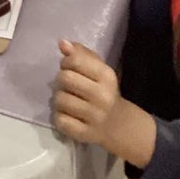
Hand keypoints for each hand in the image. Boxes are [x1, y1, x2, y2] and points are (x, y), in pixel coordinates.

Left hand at [54, 40, 155, 167]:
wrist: (120, 125)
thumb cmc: (104, 90)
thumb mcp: (98, 68)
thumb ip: (80, 53)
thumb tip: (62, 43)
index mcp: (106, 76)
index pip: (75, 60)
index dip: (66, 62)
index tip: (69, 68)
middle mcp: (102, 96)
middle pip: (65, 79)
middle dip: (61, 80)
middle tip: (67, 85)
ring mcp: (95, 117)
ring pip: (60, 100)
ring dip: (59, 99)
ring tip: (67, 100)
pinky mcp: (86, 135)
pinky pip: (61, 121)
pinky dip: (59, 117)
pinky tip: (68, 115)